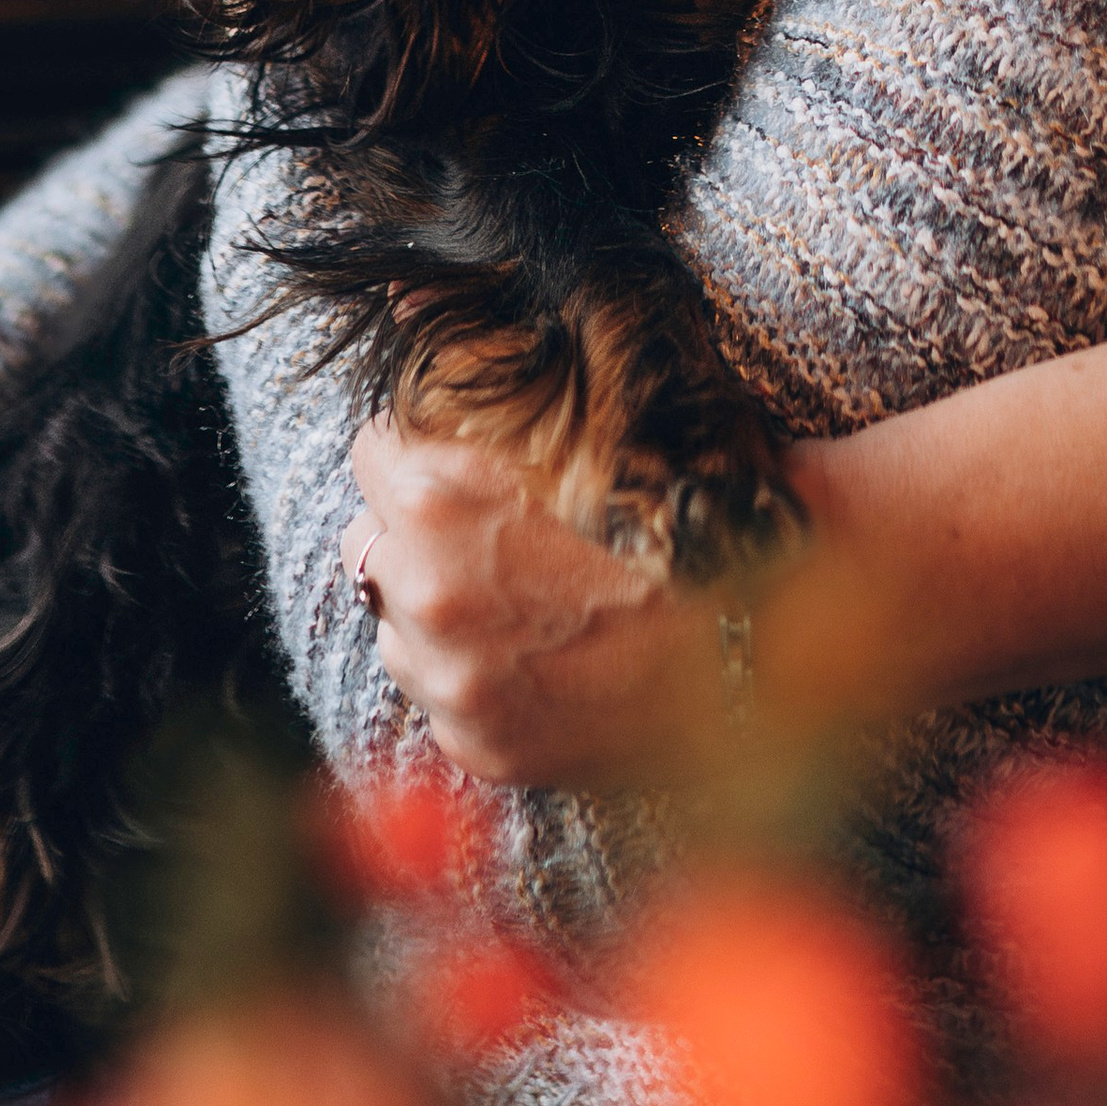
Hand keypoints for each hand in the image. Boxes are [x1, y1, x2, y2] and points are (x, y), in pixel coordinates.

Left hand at [345, 425, 730, 788]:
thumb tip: (560, 365)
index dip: (408, 445)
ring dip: (429, 607)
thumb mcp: (623, 456)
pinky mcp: (468, 740)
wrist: (740, 682)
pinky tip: (526, 659)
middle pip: (366, 537)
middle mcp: (426, 592)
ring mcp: (443, 678)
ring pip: (393, 621)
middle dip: (409, 528)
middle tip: (470, 529)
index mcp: (445, 506)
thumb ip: (556, 424)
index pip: (370, 450)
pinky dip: (465, 674)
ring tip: (505, 599)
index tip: (433, 452)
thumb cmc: (689, 552)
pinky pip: (434, 692)